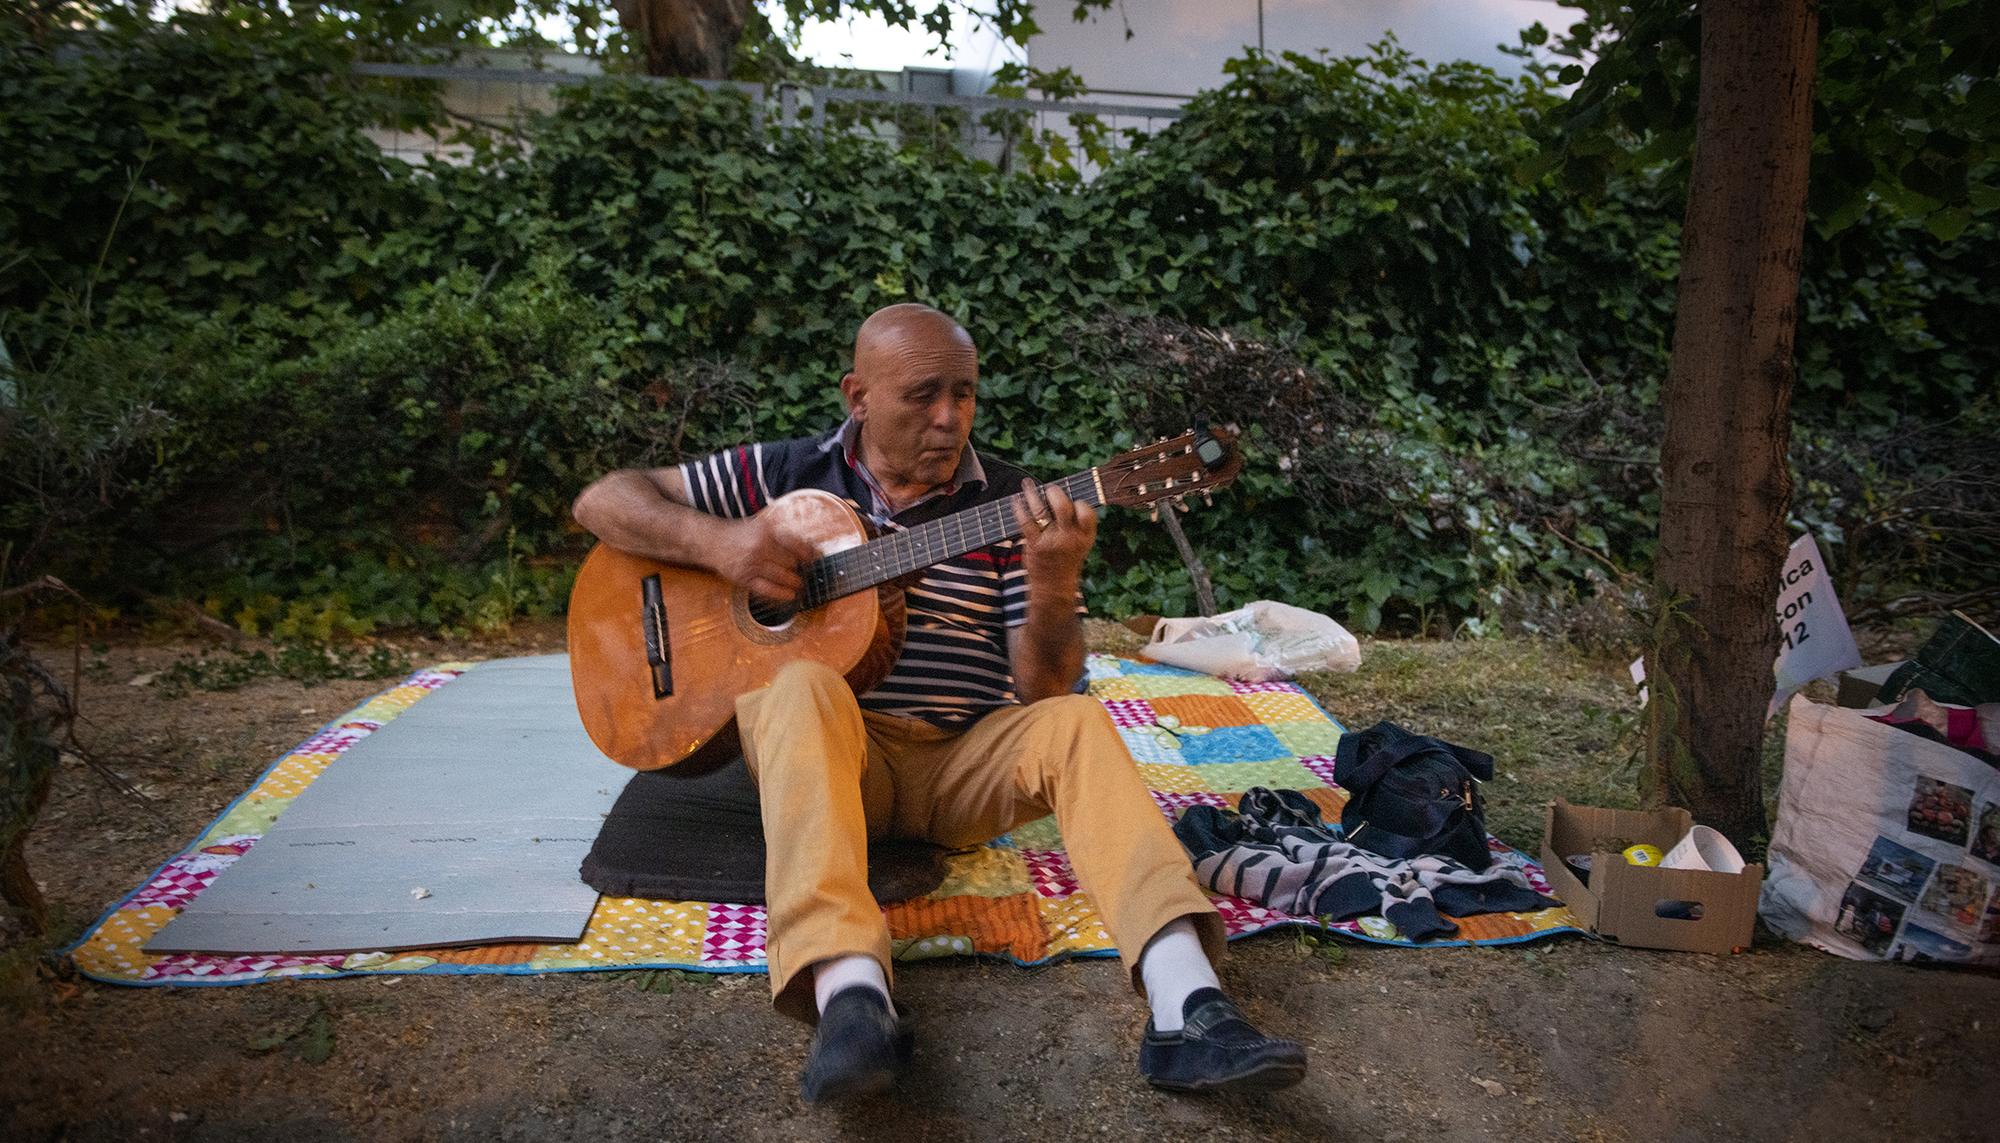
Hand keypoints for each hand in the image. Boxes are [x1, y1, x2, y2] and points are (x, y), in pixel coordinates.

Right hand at [715, 513, 819, 602]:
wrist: (712, 542)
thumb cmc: (741, 534)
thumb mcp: (762, 526)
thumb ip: (783, 535)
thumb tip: (810, 548)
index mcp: (767, 531)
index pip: (796, 544)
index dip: (809, 554)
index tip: (815, 559)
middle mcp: (760, 547)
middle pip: (791, 562)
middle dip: (800, 569)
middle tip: (806, 573)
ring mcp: (752, 564)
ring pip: (782, 577)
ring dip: (794, 583)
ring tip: (799, 585)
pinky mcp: (744, 578)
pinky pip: (767, 589)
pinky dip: (780, 594)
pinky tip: (789, 595)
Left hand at [1011, 478, 1096, 592]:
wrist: (1054, 589)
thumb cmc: (1066, 562)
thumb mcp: (1080, 544)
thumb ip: (1075, 525)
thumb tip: (1062, 497)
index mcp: (1085, 536)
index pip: (1087, 512)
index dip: (1080, 503)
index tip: (1073, 498)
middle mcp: (1069, 537)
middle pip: (1063, 506)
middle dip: (1054, 493)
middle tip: (1049, 489)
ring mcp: (1051, 541)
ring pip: (1041, 510)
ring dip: (1032, 494)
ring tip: (1027, 485)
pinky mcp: (1035, 546)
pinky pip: (1026, 521)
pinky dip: (1019, 508)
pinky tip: (1016, 500)